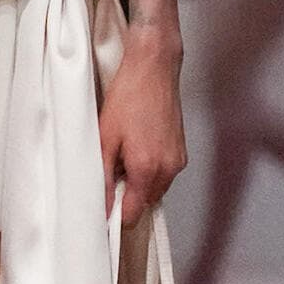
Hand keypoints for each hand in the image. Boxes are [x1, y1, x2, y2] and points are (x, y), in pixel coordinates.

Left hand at [98, 26, 188, 229]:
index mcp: (148, 168)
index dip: (115, 215)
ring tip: (124, 153)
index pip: (133, 215)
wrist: (153, 68)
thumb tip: (102, 207)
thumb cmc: (130, 95)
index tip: (103, 206)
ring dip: (138, 182)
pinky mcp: (181, 152)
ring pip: (154, 190)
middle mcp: (168, 169)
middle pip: (145, 204)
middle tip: (111, 168)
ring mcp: (177, 161)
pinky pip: (163, 174)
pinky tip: (137, 146)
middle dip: (126, 195)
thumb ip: (103, 178)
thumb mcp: (105, 138)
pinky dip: (149, 169)